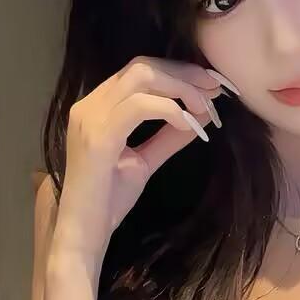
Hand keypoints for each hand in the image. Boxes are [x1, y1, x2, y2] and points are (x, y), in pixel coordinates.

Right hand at [53, 55, 227, 265]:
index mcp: (97, 107)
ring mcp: (90, 118)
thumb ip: (167, 138)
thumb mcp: (144, 162)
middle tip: (214, 90)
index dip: (177, 72)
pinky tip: (188, 125)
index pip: (138, 71)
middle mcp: (89, 105)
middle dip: (184, 73)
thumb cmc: (108, 201)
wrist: (84, 233)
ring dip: (181, 88)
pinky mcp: (98, 137)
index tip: (209, 86)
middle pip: (142, 66)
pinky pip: (140, 106)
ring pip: (142, 77)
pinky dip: (171, 110)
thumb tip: (197, 117)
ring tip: (204, 107)